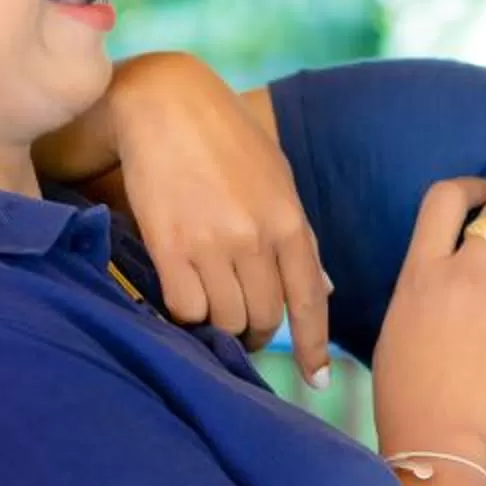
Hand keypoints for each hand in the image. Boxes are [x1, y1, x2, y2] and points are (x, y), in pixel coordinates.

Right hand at [107, 56, 332, 382]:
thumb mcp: (277, 178)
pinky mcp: (168, 246)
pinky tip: (182, 296)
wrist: (164, 103)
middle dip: (256, 334)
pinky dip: (185, 313)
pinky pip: (183, 307)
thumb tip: (321, 290)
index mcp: (289, 221)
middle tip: (244, 330)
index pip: (309, 302)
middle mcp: (254, 238)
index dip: (314, 349)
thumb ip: (299, 236)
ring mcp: (211, 244)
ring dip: (218, 325)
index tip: (316, 382)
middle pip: (263, 319)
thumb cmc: (226, 136)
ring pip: (222, 320)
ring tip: (210, 307)